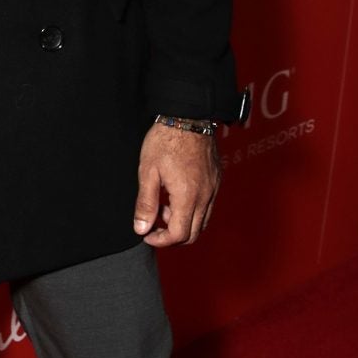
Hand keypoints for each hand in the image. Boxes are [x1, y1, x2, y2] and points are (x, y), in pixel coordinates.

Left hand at [133, 121, 221, 247]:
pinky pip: (208, 207)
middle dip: (172, 235)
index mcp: (187, 196)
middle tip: (154, 223)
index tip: (146, 234)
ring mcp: (213, 188)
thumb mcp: (148, 172)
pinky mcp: (216, 181)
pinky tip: (176, 195)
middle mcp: (205, 196)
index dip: (161, 240)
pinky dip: (192, 211)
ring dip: (183, 223)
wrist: (188, 116)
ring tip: (164, 206)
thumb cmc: (166, 140)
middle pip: (193, 234)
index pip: (179, 234)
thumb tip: (141, 229)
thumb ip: (145, 203)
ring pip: (202, 222)